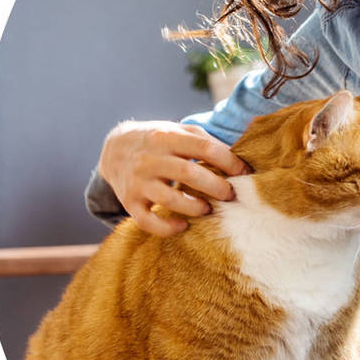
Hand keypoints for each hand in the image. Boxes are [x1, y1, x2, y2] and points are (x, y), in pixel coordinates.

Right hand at [97, 120, 250, 235]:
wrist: (115, 147)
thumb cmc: (159, 140)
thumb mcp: (178, 131)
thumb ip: (205, 141)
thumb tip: (239, 159)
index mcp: (167, 137)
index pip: (204, 148)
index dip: (229, 161)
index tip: (245, 172)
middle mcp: (150, 159)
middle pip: (189, 174)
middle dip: (216, 187)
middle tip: (231, 195)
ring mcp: (138, 182)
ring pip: (169, 199)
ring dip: (195, 208)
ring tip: (209, 209)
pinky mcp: (129, 202)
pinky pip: (147, 221)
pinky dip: (167, 228)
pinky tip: (183, 226)